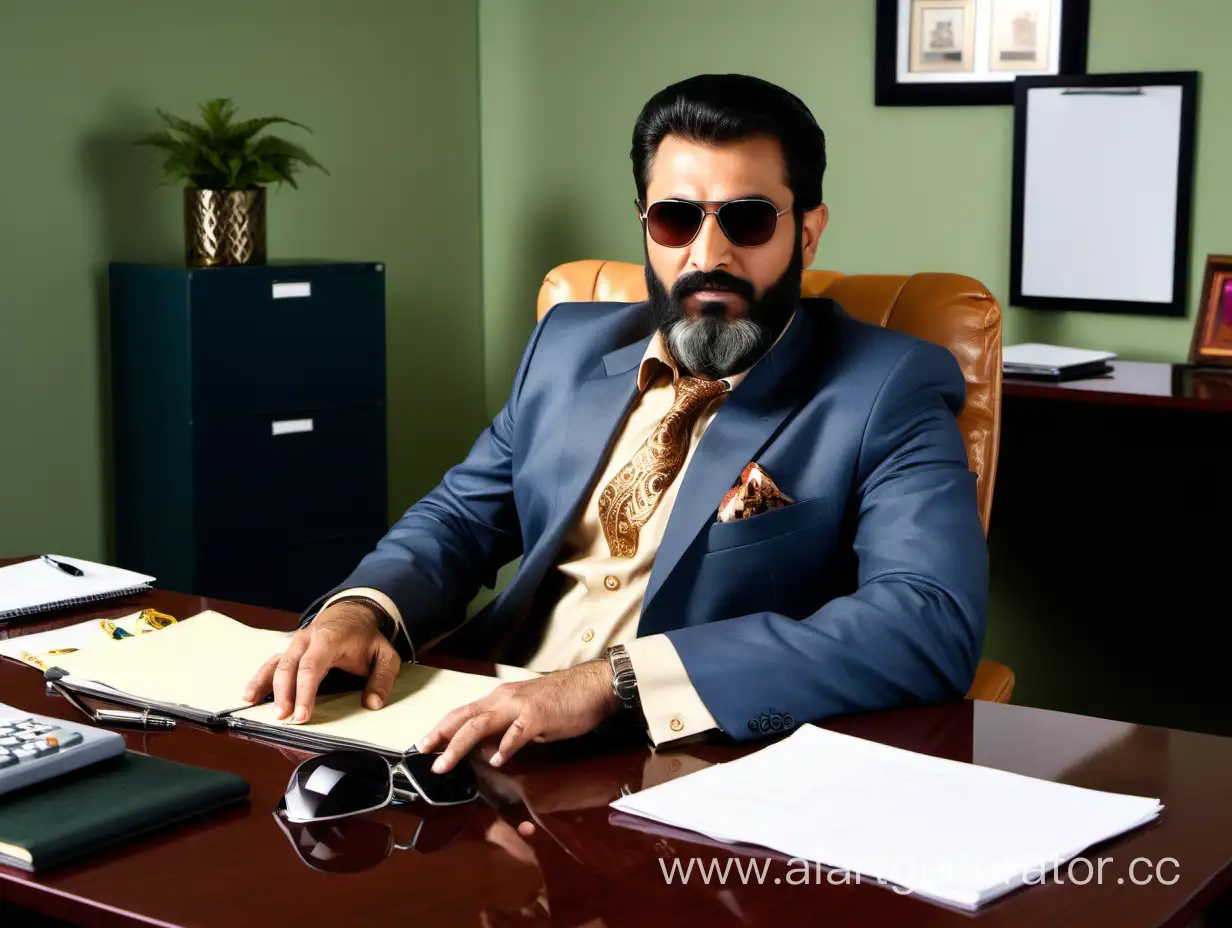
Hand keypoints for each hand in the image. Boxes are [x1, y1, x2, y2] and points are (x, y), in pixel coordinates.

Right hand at [242, 600, 400, 721]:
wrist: (351, 614)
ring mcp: (294, 644)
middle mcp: (307, 639)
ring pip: (276, 665)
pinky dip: (258, 680)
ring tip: (258, 709)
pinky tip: (249, 697)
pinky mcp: (288, 651)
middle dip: (284, 694)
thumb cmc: (366, 638)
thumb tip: (373, 703)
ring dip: (266, 688)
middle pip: (289, 667)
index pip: (312, 666)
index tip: (302, 715)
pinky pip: (270, 665)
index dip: (305, 692)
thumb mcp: (385, 654)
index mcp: (329, 638)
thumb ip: (382, 678)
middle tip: (284, 719)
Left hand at [418, 660, 620, 772]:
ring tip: (445, 764)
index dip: (441, 728)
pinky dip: (504, 748)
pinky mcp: (538, 716)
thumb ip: (505, 732)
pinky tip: (497, 761)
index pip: (464, 713)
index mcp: (501, 699)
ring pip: (480, 725)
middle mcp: (504, 699)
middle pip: (464, 717)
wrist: (593, 685)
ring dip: (459, 745)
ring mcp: (520, 706)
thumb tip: (485, 751)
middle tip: (421, 752)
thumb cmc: (564, 701)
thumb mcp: (528, 718)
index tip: (423, 743)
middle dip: (440, 735)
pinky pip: (516, 734)